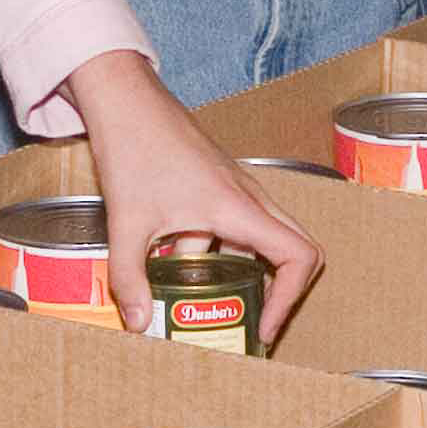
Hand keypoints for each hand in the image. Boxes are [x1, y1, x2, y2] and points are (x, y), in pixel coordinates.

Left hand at [65, 50, 321, 341]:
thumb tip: (139, 323)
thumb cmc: (134, 149)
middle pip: (297, 246)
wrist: (126, 101)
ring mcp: (235, 187)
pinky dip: (219, 249)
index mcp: (239, 207)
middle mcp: (248, 196)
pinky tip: (175, 261)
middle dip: (284, 289)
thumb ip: (130, 278)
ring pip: (263, 235)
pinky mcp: (218, 182)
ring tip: (213, 301)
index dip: (291, 298)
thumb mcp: (127, 223)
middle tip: (258, 321)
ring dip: (247, 269)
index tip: (265, 326)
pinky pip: (236, 223)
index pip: (300, 255)